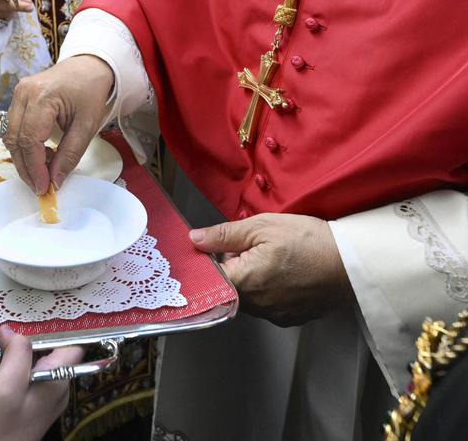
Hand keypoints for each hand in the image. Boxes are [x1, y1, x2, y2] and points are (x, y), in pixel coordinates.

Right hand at [0, 327, 82, 440]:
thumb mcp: (3, 385)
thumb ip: (17, 354)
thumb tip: (13, 331)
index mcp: (57, 382)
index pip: (71, 345)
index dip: (52, 330)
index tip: (30, 321)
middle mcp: (56, 390)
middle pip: (52, 352)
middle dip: (31, 341)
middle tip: (5, 340)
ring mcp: (42, 401)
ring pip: (36, 363)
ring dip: (19, 355)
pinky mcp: (28, 408)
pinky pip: (26, 378)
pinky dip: (13, 368)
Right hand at [3, 55, 112, 193]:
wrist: (88, 66)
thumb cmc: (90, 92)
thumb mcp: (87, 126)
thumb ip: (70, 154)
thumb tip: (55, 181)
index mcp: (42, 96)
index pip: (29, 139)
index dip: (34, 167)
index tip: (44, 187)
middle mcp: (24, 92)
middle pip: (14, 139)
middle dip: (25, 167)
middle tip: (39, 186)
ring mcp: (18, 92)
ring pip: (9, 134)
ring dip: (22, 157)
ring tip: (42, 170)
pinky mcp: (18, 96)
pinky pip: (12, 126)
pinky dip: (22, 144)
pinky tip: (39, 153)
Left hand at [190, 212, 352, 325]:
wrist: (351, 263)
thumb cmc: (307, 240)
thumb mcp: (262, 226)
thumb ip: (224, 235)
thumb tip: (194, 239)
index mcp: (244, 283)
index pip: (209, 277)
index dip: (211, 259)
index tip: (219, 245)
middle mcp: (256, 307)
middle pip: (229, 287)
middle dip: (234, 266)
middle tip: (253, 244)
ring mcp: (274, 316)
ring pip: (248, 297)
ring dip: (252, 278)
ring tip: (273, 256)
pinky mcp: (291, 319)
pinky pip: (268, 305)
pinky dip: (269, 289)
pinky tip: (285, 271)